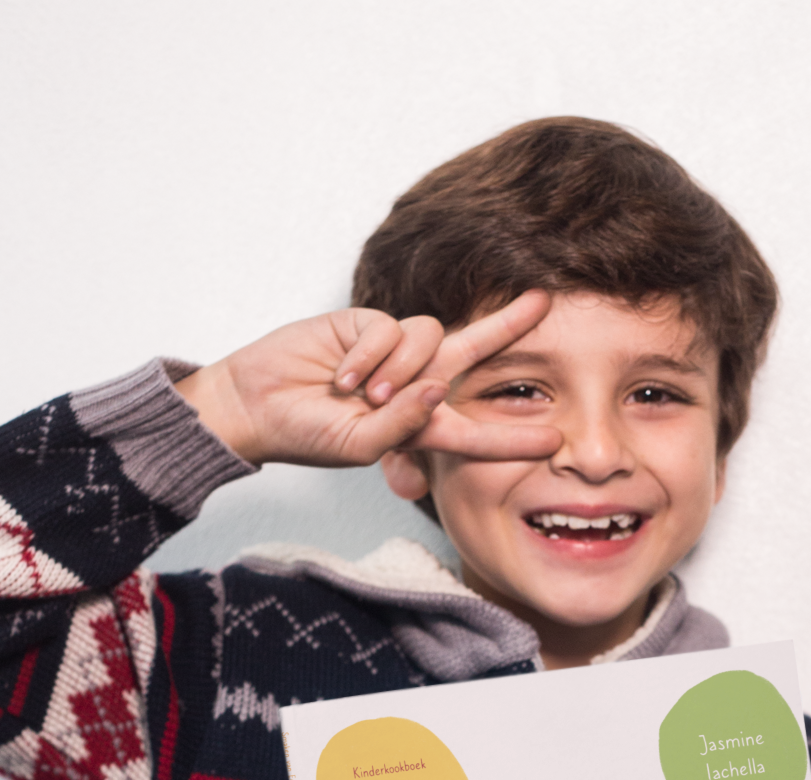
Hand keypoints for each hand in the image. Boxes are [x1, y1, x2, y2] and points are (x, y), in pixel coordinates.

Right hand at [175, 291, 561, 469]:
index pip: (476, 430)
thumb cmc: (309, 435)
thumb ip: (404, 425)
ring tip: (360, 395)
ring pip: (429, 341)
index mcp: (420, 426)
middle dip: (507, 326)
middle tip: (544, 303)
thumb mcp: (361, 446)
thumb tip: (438, 386)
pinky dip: (368, 357)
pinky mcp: (367, 323)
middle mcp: (414, 384)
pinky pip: (391, 330)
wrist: (257, 404)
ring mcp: (392, 351)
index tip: (554, 438)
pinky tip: (342, 376)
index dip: (513, 436)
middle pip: (472, 351)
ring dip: (396, 371)